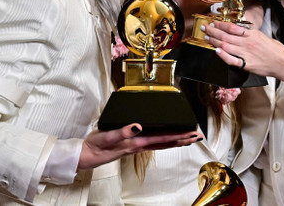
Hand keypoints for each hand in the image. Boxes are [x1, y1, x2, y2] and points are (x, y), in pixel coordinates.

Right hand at [78, 123, 201, 169]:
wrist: (86, 156)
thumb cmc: (96, 147)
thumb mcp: (107, 137)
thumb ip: (122, 132)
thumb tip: (137, 126)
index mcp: (136, 142)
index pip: (162, 138)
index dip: (178, 136)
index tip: (191, 134)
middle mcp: (139, 145)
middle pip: (166, 142)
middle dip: (183, 139)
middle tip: (197, 136)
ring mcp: (137, 147)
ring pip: (161, 143)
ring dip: (176, 141)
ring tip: (188, 138)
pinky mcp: (132, 146)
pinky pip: (153, 143)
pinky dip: (164, 140)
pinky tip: (167, 139)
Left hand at [202, 20, 283, 76]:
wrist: (283, 63)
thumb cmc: (274, 50)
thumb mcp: (262, 36)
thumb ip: (249, 33)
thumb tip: (239, 29)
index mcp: (252, 34)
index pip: (232, 27)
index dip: (220, 24)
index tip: (213, 22)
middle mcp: (247, 43)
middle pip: (225, 35)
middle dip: (212, 31)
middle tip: (204, 28)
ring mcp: (246, 54)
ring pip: (226, 46)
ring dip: (214, 41)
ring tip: (207, 37)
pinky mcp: (246, 65)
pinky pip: (232, 60)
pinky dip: (223, 55)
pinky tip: (216, 51)